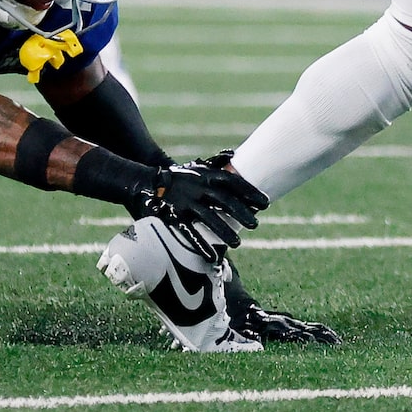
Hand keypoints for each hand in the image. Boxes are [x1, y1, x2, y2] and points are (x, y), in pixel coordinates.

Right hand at [131, 151, 267, 252]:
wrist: (146, 181)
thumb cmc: (178, 176)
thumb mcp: (197, 167)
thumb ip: (216, 164)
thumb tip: (234, 155)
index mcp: (206, 175)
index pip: (233, 181)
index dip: (250, 192)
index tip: (265, 203)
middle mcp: (198, 187)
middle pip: (224, 200)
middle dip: (242, 212)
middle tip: (256, 224)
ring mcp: (187, 201)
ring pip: (209, 217)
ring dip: (225, 231)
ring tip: (238, 243)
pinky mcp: (175, 215)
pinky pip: (191, 232)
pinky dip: (202, 244)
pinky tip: (212, 256)